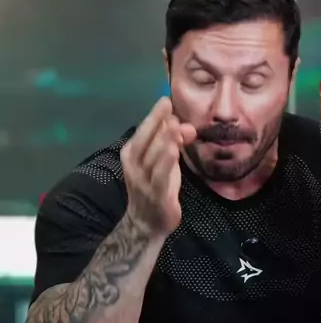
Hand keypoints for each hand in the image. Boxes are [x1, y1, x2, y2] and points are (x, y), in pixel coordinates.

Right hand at [121, 97, 195, 237]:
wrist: (146, 223)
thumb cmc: (155, 185)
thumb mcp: (164, 161)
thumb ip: (174, 142)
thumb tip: (186, 126)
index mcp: (132, 153)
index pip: (143, 130)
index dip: (154, 115)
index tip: (165, 100)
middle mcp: (134, 165)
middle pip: (144, 138)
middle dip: (155, 121)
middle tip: (166, 104)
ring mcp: (143, 180)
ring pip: (152, 156)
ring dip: (163, 139)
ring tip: (172, 125)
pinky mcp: (156, 195)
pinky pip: (160, 176)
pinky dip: (166, 163)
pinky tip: (173, 150)